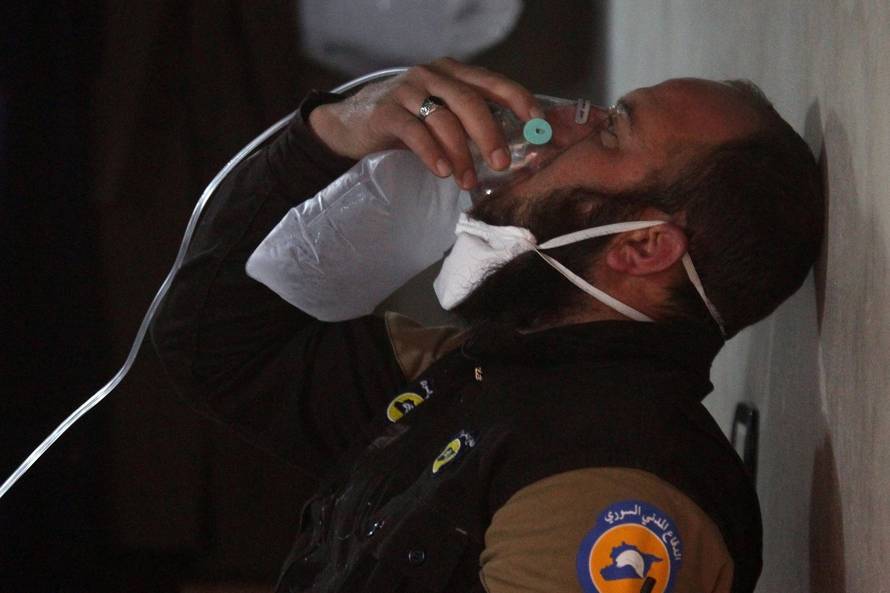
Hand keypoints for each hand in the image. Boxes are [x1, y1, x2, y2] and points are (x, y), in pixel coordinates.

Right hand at [308, 57, 540, 189]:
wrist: (350, 125)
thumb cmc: (406, 123)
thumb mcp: (441, 115)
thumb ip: (470, 123)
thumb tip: (512, 151)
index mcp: (453, 73)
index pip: (493, 82)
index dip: (519, 101)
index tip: (538, 125)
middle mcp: (432, 75)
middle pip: (470, 101)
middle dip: (490, 134)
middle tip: (503, 163)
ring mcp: (407, 90)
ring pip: (444, 119)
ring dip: (461, 154)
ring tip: (468, 181)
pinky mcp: (385, 110)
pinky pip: (414, 131)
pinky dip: (431, 153)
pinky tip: (442, 172)